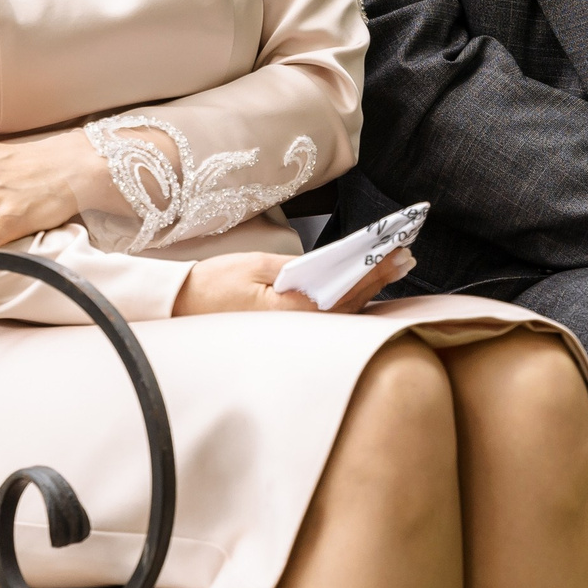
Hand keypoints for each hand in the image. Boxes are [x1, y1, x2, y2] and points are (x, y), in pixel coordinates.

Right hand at [171, 249, 404, 315]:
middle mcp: (295, 329)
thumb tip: (333, 266)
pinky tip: (365, 288)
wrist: (181, 307)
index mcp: (288, 312)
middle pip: (348, 303)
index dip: (372, 272)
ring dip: (368, 289)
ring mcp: (292, 333)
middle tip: (406, 257)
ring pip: (340, 312)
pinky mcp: (287, 331)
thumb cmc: (214, 285)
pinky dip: (348, 301)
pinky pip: (326, 317)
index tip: (396, 253)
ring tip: (394, 267)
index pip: (343, 290)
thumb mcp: (257, 267)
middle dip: (378, 278)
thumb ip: (297, 269)